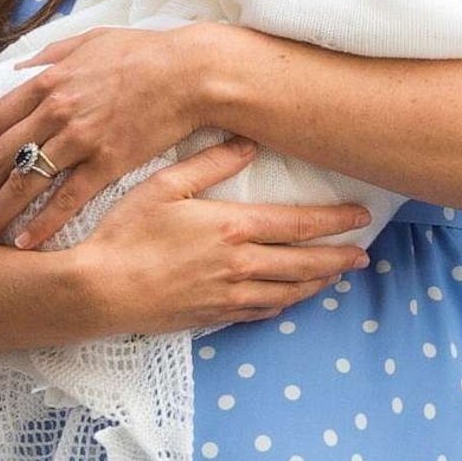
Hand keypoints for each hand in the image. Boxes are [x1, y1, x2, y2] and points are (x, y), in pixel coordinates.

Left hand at [0, 24, 218, 244]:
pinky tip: (26, 243)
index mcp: (47, 82)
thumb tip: (21, 68)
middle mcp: (56, 112)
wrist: (190, 73)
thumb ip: (51, 54)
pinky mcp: (107, 162)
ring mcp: (80, 139)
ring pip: (25, 183)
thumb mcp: (90, 40)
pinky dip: (42, 224)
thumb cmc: (144, 53)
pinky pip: (66, 200)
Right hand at [70, 135, 372, 330]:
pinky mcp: (212, 316)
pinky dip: (283, 305)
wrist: (98, 291)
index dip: (335, 221)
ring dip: (317, 283)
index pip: (299, 224)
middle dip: (338, 258)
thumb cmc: (125, 233)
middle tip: (363, 255)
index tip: (361, 217)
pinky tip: (290, 300)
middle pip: (304, 263)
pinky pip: (261, 312)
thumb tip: (246, 143)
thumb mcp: (164, 186)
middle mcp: (240, 265)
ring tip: (336, 276)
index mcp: (233, 228)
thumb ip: (209, 164)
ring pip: (288, 291)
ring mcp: (228, 295)